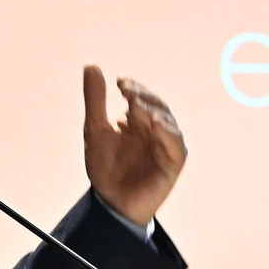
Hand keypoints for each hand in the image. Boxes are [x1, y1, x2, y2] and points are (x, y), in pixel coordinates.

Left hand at [82, 65, 186, 227]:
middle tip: (127, 91)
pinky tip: (155, 125)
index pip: (141, 96)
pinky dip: (168, 134)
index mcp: (139, 119)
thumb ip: (95, 100)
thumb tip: (91, 65)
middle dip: (143, 96)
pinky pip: (176, 146)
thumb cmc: (105, 167)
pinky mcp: (173, 163)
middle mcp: (155, 129)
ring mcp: (166, 145)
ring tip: (137, 106)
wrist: (110, 202)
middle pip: (157, 105)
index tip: (119, 82)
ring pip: (168, 122)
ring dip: (155, 112)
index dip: (133, 87)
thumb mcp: (95, 130)